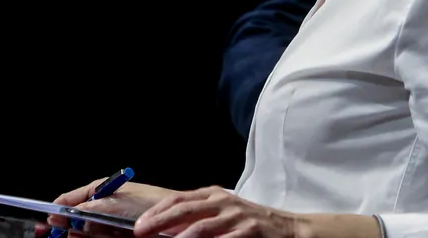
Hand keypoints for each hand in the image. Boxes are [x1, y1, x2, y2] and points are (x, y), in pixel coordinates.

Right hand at [48, 178, 177, 237]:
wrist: (177, 222)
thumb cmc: (149, 205)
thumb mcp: (111, 206)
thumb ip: (83, 212)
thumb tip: (56, 216)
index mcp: (98, 191)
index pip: (67, 200)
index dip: (54, 212)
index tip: (44, 226)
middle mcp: (101, 208)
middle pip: (75, 222)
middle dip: (72, 230)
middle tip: (69, 235)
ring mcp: (109, 225)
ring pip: (88, 235)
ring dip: (88, 237)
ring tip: (100, 234)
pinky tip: (107, 237)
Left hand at [133, 186, 303, 237]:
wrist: (287, 229)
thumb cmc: (249, 222)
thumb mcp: (223, 213)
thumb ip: (197, 217)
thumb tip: (165, 229)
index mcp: (214, 195)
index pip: (179, 199)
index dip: (157, 212)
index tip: (139, 225)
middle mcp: (223, 203)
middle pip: (185, 210)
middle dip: (160, 221)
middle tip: (141, 232)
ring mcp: (237, 217)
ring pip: (202, 227)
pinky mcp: (250, 232)